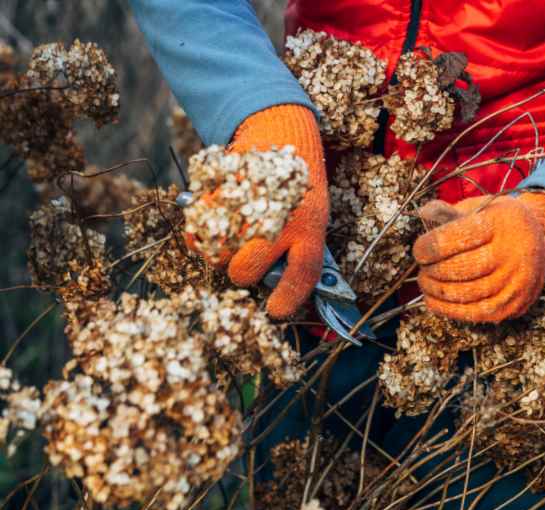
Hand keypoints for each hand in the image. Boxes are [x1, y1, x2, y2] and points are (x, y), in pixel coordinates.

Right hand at [188, 104, 328, 318]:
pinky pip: (198, 232)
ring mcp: (244, 206)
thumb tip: (283, 289)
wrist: (279, 131)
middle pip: (244, 272)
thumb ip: (302, 249)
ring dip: (221, 251)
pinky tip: (217, 220)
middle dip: (242, 273)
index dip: (287, 299)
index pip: (302, 274)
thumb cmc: (298, 185)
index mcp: (309, 227)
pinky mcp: (217, 193)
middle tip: (246, 259)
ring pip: (217, 255)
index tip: (274, 311)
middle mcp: (277, 219)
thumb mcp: (314, 214)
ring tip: (234, 231)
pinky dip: (202, 234)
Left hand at [413, 192, 544, 322]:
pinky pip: (476, 313)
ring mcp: (516, 282)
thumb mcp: (480, 207)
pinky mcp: (515, 304)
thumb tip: (424, 214)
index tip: (419, 250)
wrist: (541, 241)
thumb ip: (450, 212)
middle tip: (422, 268)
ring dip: (437, 291)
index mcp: (502, 224)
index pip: (456, 238)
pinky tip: (435, 301)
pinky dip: (449, 310)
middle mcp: (513, 254)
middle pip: (460, 269)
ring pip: (466, 294)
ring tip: (426, 283)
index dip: (429, 247)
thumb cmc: (500, 223)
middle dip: (432, 271)